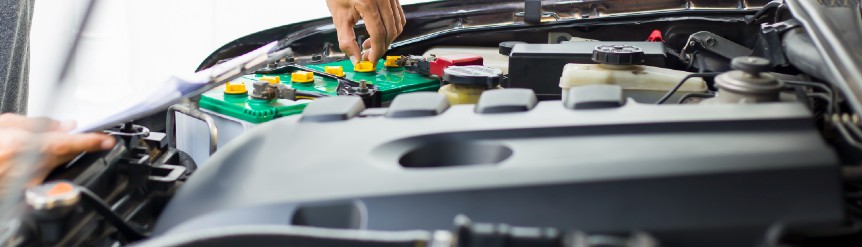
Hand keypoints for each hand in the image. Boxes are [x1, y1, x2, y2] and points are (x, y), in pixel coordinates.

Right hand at [0, 114, 115, 185]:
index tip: (108, 140)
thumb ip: (37, 123)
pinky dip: (41, 168)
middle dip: (75, 145)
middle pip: (65, 155)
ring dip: (52, 157)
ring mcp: (28, 182)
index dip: (92, 141)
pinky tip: (27, 162)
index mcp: (26, 146)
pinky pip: (42, 177)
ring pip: (54, 167)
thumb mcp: (5, 123)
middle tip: (86, 138)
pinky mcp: (25, 193)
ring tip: (30, 150)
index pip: (69, 143)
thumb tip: (65, 124)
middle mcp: (30, 167)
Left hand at [326, 0, 405, 63]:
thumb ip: (346, 40)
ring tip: (372, 43)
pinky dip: (392, 29)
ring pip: (398, 26)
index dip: (376, 51)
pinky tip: (379, 32)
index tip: (370, 60)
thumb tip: (355, 59)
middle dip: (382, 47)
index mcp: (368, 2)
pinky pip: (399, 17)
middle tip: (369, 55)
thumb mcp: (339, 17)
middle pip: (391, 31)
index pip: (379, 33)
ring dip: (388, 39)